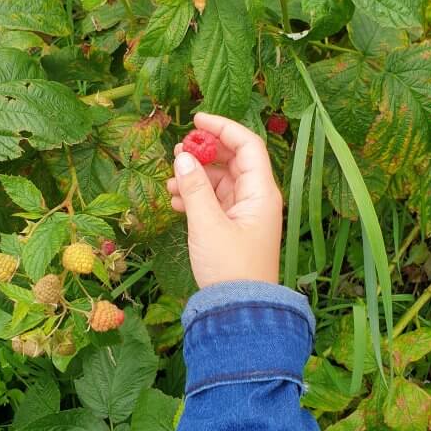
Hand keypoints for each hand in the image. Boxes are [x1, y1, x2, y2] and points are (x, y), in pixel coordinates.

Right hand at [167, 112, 282, 288]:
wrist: (239, 311)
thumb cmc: (230, 268)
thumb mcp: (207, 224)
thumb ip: (194, 188)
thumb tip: (183, 157)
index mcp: (261, 193)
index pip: (247, 145)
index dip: (223, 128)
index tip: (196, 119)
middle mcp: (256, 198)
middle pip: (232, 161)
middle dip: (204, 153)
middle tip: (177, 151)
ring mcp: (244, 214)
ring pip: (220, 182)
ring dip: (195, 177)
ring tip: (170, 183)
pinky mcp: (232, 228)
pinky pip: (214, 201)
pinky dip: (196, 197)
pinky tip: (176, 202)